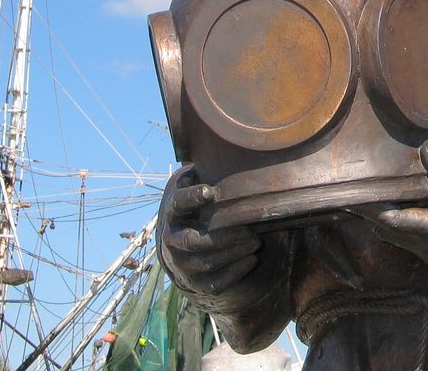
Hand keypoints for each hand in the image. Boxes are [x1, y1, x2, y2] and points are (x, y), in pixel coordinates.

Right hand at [157, 167, 260, 297]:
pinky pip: (215, 283)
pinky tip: (252, 259)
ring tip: (256, 241)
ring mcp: (182, 264)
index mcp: (173, 212)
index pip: (177, 204)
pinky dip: (235, 272)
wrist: (182, 246)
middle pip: (194, 240)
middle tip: (248, 228)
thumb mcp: (195, 186)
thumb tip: (224, 145)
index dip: (191, 198)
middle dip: (223, 235)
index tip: (211, 191)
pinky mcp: (195, 283)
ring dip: (233, 253)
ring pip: (206, 262)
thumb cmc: (197, 207)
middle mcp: (172, 239)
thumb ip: (204, 170)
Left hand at [356, 140, 427, 279]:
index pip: (391, 220)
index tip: (352, 194)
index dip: (369, 208)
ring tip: (368, 201)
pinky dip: (396, 228)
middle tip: (351, 194)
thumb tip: (426, 146)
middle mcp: (426, 246)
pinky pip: (407, 243)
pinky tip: (399, 213)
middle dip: (368, 213)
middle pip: (386, 230)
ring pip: (395, 238)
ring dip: (380, 221)